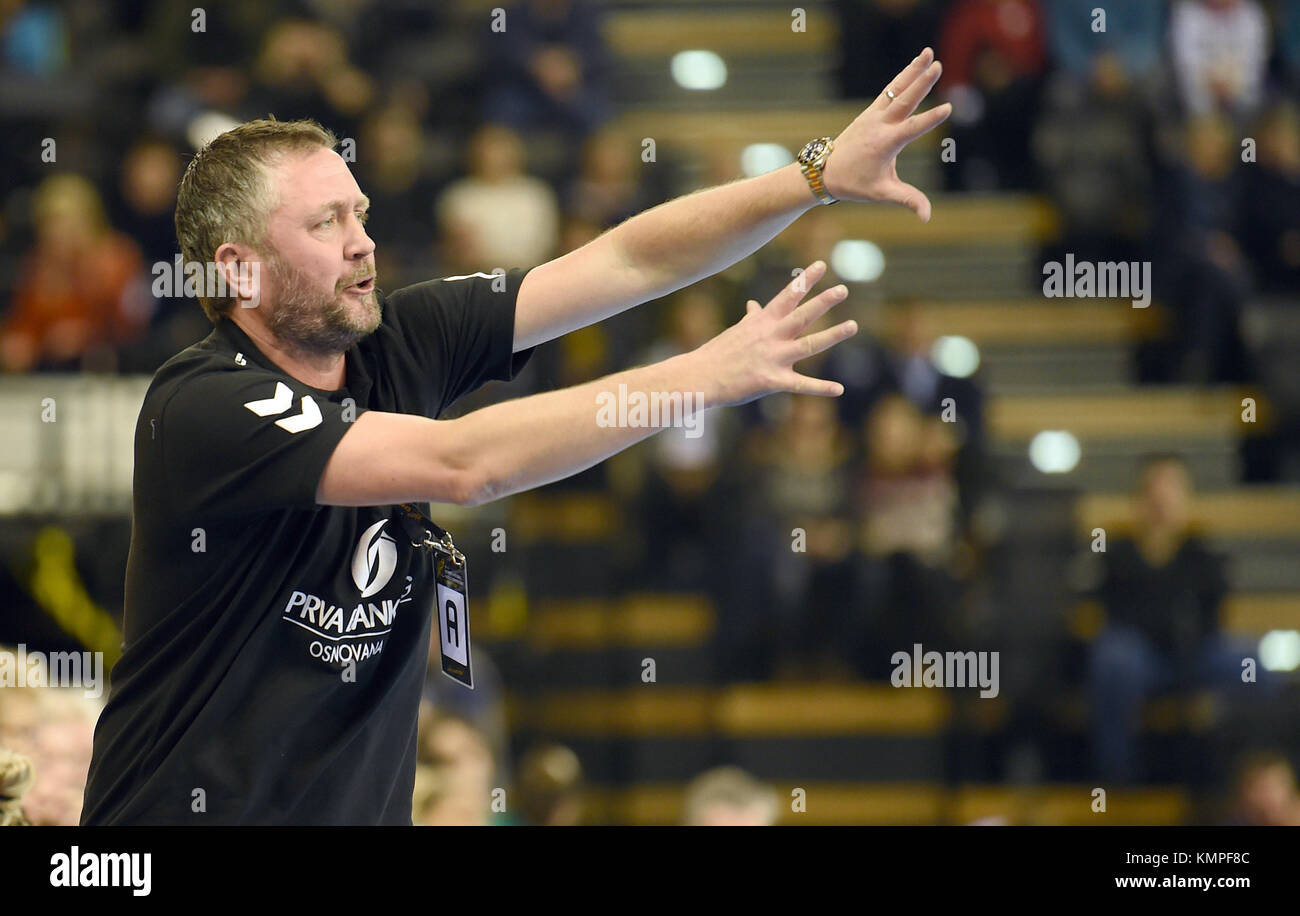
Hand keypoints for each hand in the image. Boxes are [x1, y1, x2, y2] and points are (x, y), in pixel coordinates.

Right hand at [690, 260, 856, 407]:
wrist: (699, 376)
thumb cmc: (717, 354)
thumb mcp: (736, 331)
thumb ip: (752, 318)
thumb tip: (753, 304)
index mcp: (763, 322)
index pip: (788, 296)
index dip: (806, 280)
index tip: (822, 264)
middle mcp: (771, 336)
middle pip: (802, 315)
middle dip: (823, 301)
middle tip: (843, 289)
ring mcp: (773, 358)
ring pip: (809, 345)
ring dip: (832, 335)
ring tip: (853, 326)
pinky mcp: (772, 381)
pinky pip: (801, 385)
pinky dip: (821, 388)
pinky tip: (839, 388)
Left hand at [820, 47, 952, 221]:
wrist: (826, 172)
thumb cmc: (855, 184)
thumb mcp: (882, 194)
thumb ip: (907, 201)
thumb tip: (926, 217)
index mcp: (885, 144)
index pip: (912, 129)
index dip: (930, 119)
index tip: (947, 108)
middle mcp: (879, 125)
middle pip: (905, 100)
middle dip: (922, 82)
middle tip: (938, 65)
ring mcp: (873, 116)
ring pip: (896, 89)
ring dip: (912, 71)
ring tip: (928, 53)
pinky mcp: (870, 113)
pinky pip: (888, 92)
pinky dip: (902, 78)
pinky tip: (914, 65)